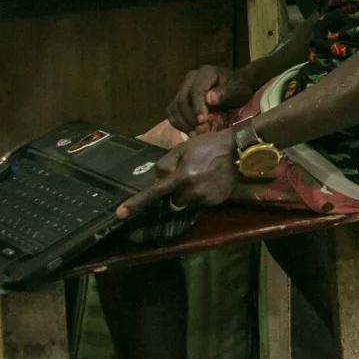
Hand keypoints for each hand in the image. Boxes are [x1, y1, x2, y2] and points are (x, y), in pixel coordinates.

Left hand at [117, 131, 238, 217]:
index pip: (154, 193)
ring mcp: (206, 198)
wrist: (239, 149)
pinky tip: (210, 180)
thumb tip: (160, 179)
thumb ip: (165, 163)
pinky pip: (201, 202)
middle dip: (175, 191)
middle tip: (186, 175)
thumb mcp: (183, 148)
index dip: (135, 204)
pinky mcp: (216, 202)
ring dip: (188, 193)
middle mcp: (192, 191)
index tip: (119, 214)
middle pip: (173, 200)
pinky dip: (201, 194)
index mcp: (181, 177)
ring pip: (187, 202)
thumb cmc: (209, 145)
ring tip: (201, 176)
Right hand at [169, 65, 255, 134]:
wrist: (236, 87)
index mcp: (206, 73)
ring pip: (174, 107)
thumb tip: (209, 98)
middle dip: (190, 118)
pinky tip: (191, 132)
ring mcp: (183, 88)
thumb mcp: (238, 90)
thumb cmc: (239, 88)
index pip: (195, 91)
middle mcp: (191, 78)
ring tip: (197, 133)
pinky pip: (172, 113)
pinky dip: (179, 124)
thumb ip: (226, 93)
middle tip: (202, 131)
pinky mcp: (179, 99)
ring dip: (183, 123)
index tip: (202, 121)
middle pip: (182, 100)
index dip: (197, 107)